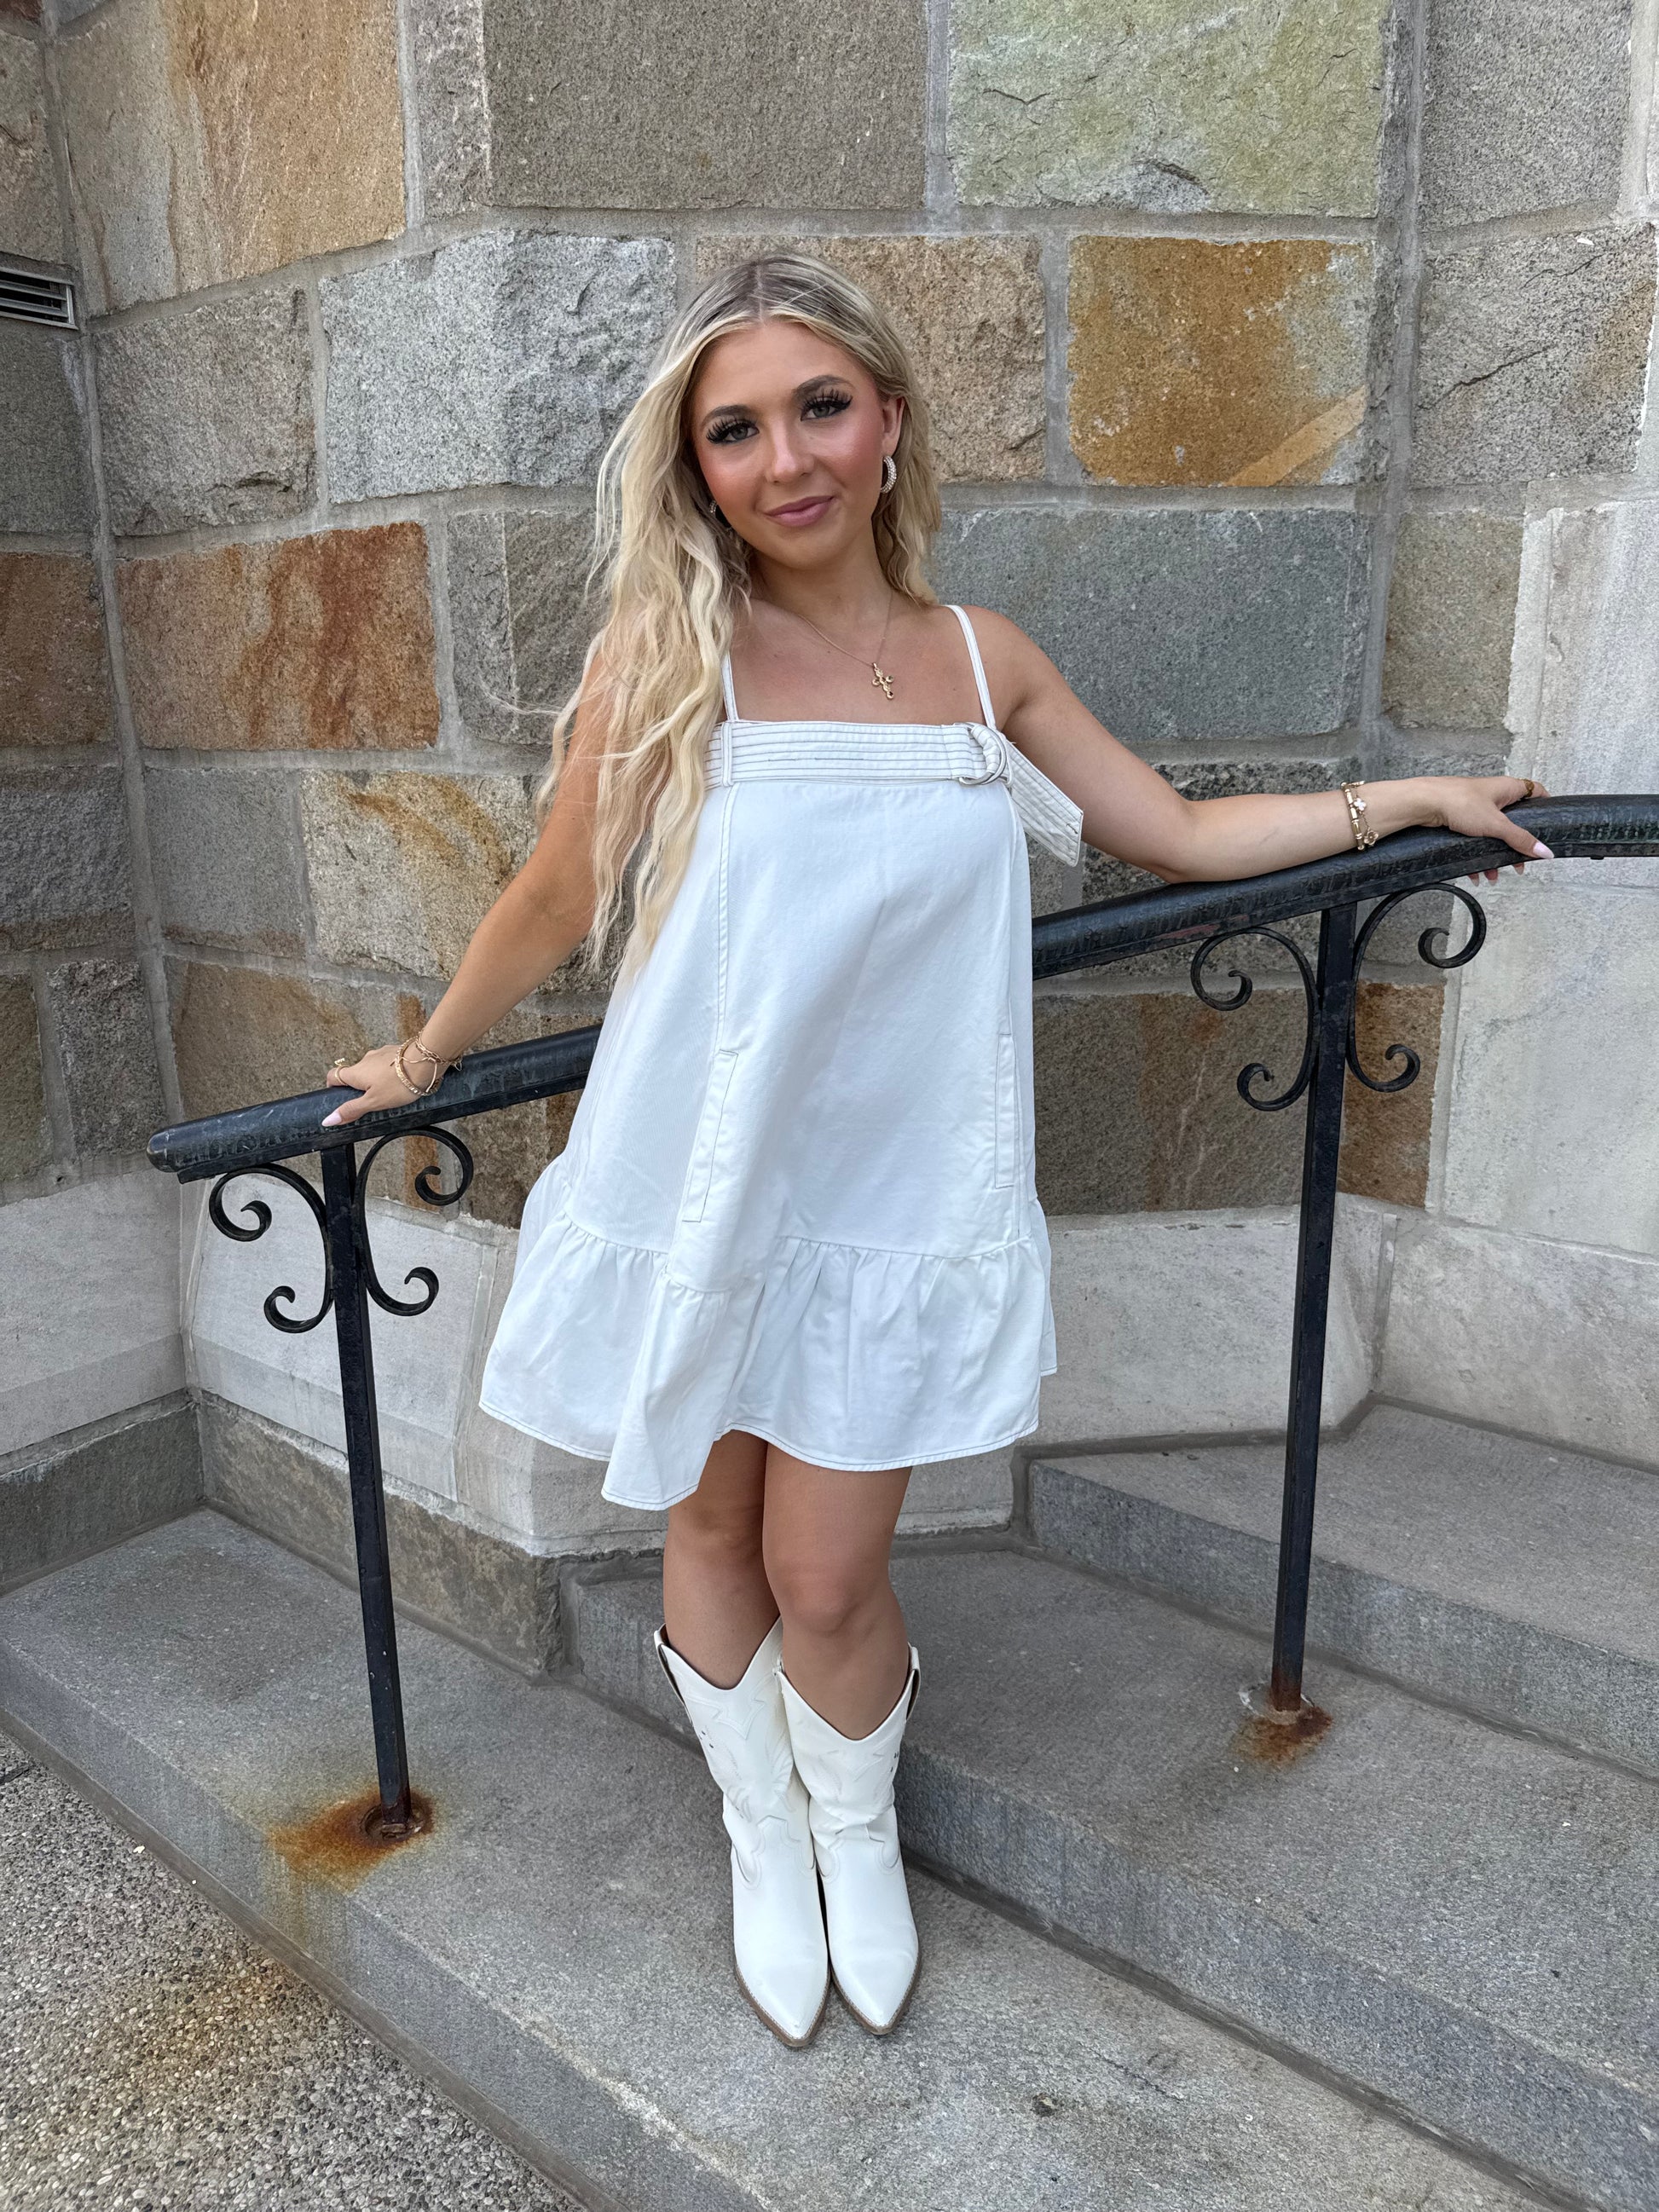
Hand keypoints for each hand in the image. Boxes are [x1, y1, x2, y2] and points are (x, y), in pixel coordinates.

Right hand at [321, 1043, 423, 1127]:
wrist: (425, 1063)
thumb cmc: (399, 1083)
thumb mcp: (373, 1102)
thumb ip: (352, 1109)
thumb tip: (328, 1119)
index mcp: (356, 1072)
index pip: (333, 1075)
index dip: (333, 1085)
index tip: (337, 1095)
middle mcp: (365, 1059)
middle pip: (355, 1072)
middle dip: (359, 1086)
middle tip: (369, 1100)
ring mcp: (381, 1053)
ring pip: (372, 1067)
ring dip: (375, 1078)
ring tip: (389, 1092)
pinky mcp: (396, 1051)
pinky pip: (387, 1063)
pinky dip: (389, 1071)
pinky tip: (400, 1080)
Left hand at [1422, 775, 1553, 884]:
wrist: (1423, 802)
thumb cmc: (1459, 802)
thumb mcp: (1496, 825)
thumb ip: (1520, 839)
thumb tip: (1544, 851)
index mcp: (1508, 788)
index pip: (1536, 791)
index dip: (1545, 805)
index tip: (1550, 823)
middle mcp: (1494, 795)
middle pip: (1515, 819)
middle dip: (1517, 843)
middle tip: (1520, 861)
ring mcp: (1477, 806)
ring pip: (1493, 833)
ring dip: (1495, 854)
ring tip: (1495, 874)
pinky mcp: (1461, 817)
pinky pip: (1475, 839)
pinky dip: (1478, 855)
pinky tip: (1476, 873)